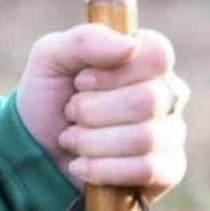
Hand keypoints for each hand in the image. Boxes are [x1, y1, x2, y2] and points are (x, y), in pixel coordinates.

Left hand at [16, 23, 188, 202]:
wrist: (37, 153)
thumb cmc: (49, 99)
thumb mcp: (51, 58)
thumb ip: (86, 40)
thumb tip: (131, 46)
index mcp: (147, 60)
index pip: (157, 55)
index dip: (113, 73)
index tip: (81, 81)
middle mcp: (167, 94)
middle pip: (148, 100)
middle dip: (94, 111)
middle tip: (70, 114)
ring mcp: (172, 133)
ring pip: (145, 138)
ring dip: (93, 142)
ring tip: (71, 141)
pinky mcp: (169, 170)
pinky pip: (148, 169)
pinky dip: (104, 169)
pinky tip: (81, 167)